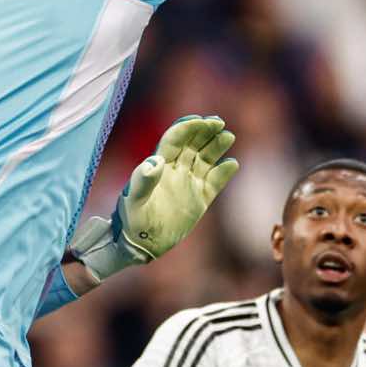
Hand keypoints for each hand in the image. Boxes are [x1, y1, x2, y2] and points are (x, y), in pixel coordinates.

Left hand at [69, 115, 238, 278]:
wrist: (141, 244)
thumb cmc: (132, 221)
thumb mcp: (134, 200)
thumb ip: (143, 180)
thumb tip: (156, 161)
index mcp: (159, 165)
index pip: (175, 139)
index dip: (187, 128)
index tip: (201, 121)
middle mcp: (175, 170)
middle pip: (192, 144)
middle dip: (205, 131)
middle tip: (218, 122)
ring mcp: (188, 184)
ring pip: (205, 159)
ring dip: (216, 146)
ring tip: (228, 136)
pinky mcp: (199, 200)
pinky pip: (215, 182)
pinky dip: (224, 173)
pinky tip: (233, 164)